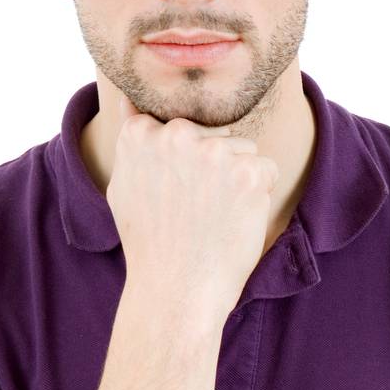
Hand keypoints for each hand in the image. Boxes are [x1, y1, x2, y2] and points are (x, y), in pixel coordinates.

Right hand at [106, 89, 278, 326]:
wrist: (176, 292)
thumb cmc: (150, 245)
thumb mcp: (123, 186)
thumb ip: (133, 141)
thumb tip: (127, 97)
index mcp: (141, 134)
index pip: (180, 130)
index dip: (182, 166)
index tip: (174, 195)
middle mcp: (176, 135)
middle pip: (214, 136)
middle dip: (211, 168)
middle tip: (193, 212)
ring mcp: (214, 153)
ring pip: (242, 152)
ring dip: (236, 180)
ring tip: (212, 219)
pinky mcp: (248, 173)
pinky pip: (265, 170)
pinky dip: (257, 196)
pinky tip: (233, 222)